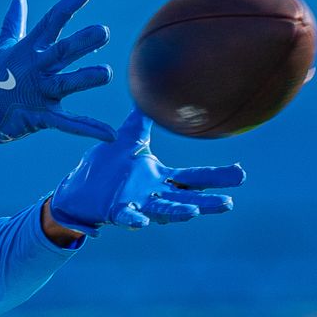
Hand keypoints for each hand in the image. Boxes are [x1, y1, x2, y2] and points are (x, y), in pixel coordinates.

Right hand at [0, 0, 114, 144]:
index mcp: (30, 49)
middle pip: (62, 51)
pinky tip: (111, 134)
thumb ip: (15, 21)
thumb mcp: (4, 46)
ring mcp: (39, 92)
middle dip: (82, 42)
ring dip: (86, 78)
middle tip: (104, 32)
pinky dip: (89, 128)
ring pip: (65, 83)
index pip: (51, 21)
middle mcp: (36, 68)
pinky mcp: (41, 116)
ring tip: (106, 73)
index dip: (69, 5)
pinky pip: (68, 123)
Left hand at [49, 108, 245, 235]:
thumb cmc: (104, 168)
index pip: (192, 177)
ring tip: (194, 212)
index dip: (216, 176)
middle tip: (229, 203)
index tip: (240, 174)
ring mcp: (135, 204)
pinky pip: (126, 217)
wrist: (76, 189)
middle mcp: (152, 194)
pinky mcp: (115, 211)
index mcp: (158, 177)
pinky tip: (143, 222)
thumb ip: (142, 119)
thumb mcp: (128, 138)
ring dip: (177, 212)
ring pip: (161, 210)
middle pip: (184, 197)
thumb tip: (155, 94)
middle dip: (207, 201)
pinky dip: (135, 220)